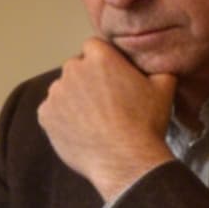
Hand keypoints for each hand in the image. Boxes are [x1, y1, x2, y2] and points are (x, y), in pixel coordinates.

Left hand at [38, 38, 178, 200]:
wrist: (125, 160)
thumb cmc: (146, 122)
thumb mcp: (164, 87)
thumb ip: (155, 67)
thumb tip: (155, 62)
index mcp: (100, 56)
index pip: (94, 46)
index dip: (102, 61)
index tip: (112, 77)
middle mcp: (73, 69)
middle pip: (76, 68)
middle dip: (87, 79)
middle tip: (103, 102)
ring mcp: (56, 93)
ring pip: (63, 90)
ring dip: (73, 99)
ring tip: (91, 120)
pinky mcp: (45, 116)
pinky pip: (51, 112)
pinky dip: (61, 119)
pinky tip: (79, 131)